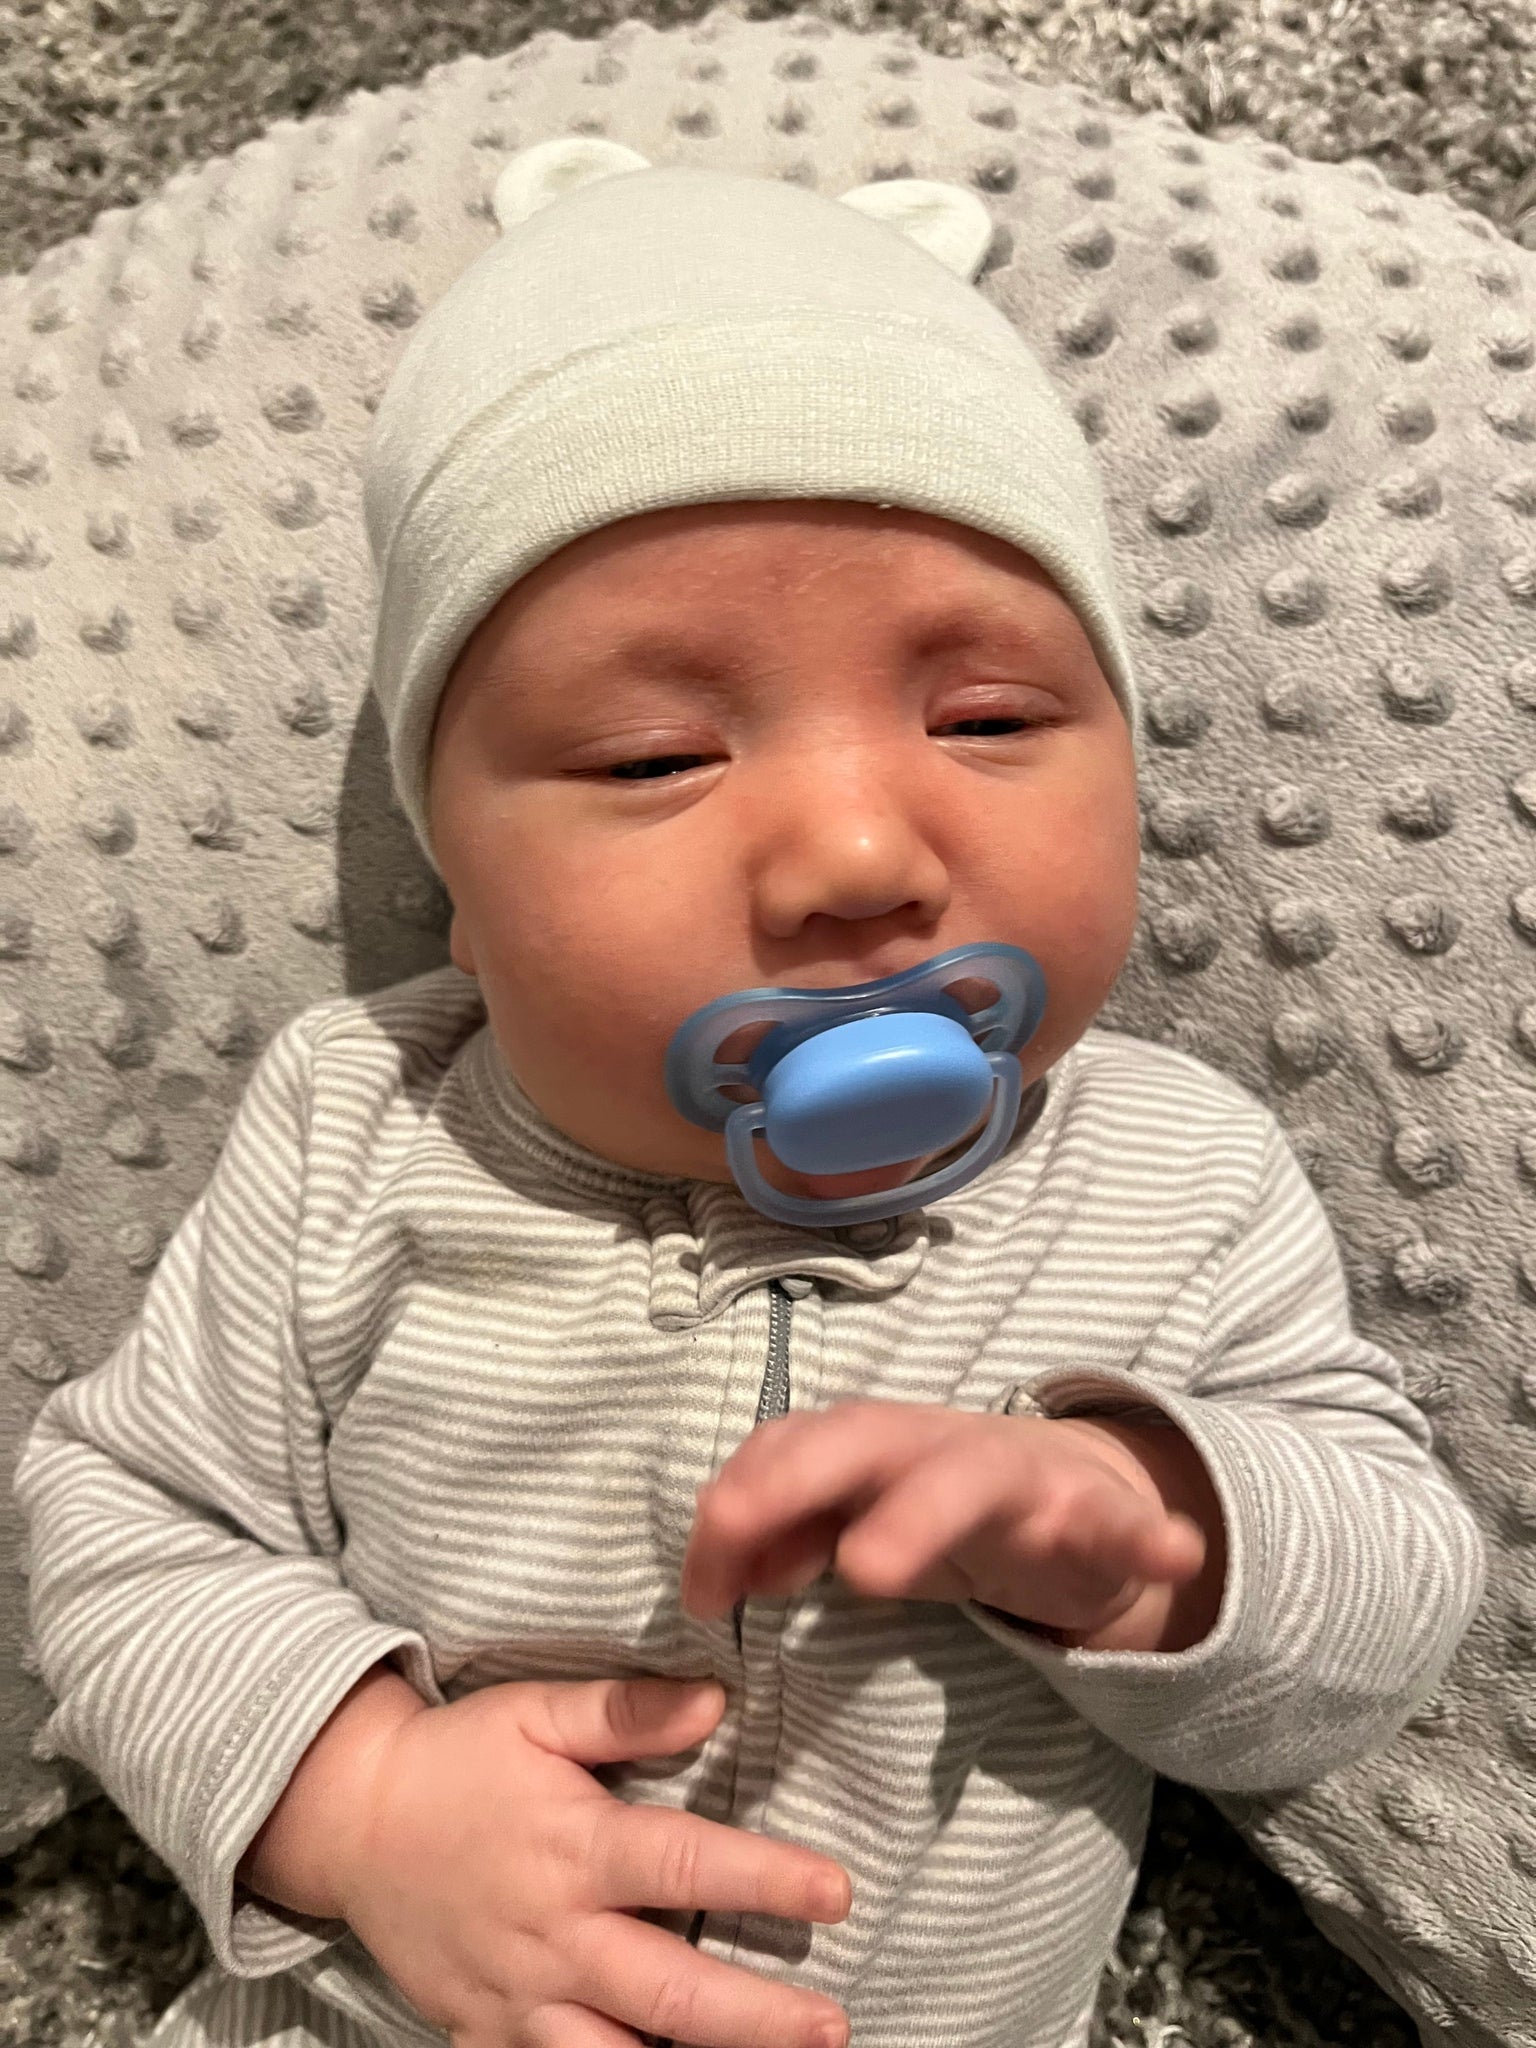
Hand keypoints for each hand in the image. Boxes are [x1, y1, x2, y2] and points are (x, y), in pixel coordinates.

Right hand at [335, 1675, 851, 2047]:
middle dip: (759, 2019)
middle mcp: (555, 1935)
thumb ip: (626, 1711)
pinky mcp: (486, 2036)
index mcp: (576, 1848)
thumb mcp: (537, 1712)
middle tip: (832, 2026)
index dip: (767, 1878)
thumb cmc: (458, 1759)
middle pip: (672, 1993)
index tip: (838, 1891)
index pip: (687, 1864)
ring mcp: (520, 1998)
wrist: (350, 1822)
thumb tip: (717, 1698)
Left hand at [679, 1402, 1208, 1639]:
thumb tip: (710, 1575)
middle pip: (860, 1442)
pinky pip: (1124, 1523)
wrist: (1069, 1486)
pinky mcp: (1096, 1514)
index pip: (784, 1451)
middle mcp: (934, 1443)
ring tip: (868, 1567)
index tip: (700, 1592)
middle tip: (731, 1536)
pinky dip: (1150, 1534)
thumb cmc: (935, 1504)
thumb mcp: (853, 1519)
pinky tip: (1170, 1551)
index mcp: (867, 1443)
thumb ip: (782, 1538)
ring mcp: (1017, 1474)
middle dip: (801, 1483)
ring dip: (920, 1515)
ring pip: (971, 1479)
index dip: (736, 1510)